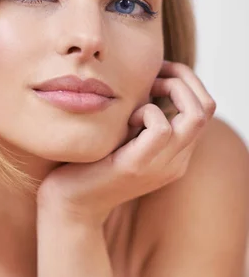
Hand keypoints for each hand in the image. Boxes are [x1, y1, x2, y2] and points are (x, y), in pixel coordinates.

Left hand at [36, 61, 216, 227]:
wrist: (69, 204)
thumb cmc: (91, 163)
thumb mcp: (124, 136)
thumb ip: (140, 117)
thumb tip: (146, 79)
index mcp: (176, 153)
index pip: (204, 108)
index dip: (186, 81)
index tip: (159, 72)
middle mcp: (176, 161)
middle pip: (206, 108)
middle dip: (183, 78)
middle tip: (154, 73)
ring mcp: (160, 166)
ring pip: (194, 116)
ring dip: (170, 90)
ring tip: (143, 93)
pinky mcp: (136, 166)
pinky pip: (161, 128)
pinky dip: (147, 111)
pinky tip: (127, 118)